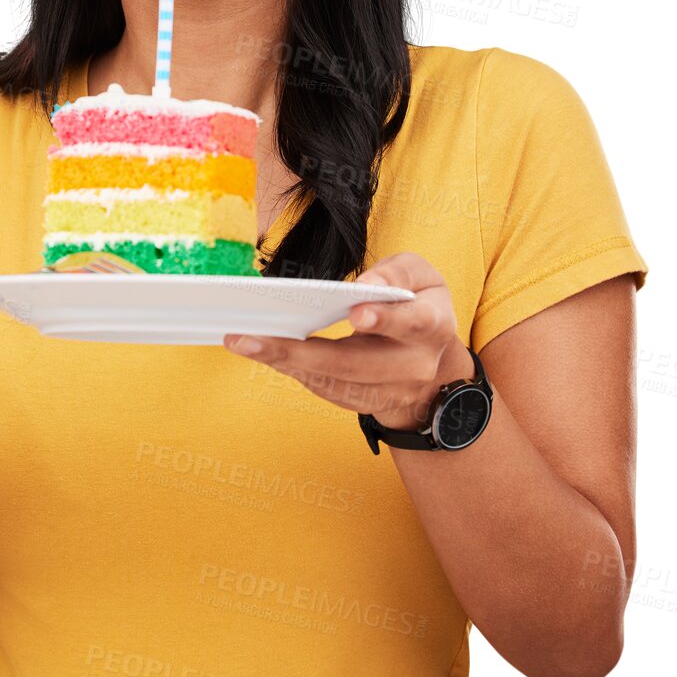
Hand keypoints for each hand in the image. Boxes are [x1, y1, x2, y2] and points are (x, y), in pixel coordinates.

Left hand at [224, 252, 470, 429]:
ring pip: (334, 382)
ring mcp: (389, 392)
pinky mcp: (365, 403)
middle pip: (356, 364)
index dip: (385, 319)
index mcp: (432, 326)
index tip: (355, 313)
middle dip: (303, 352)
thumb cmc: (418, 304)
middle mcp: (414, 366)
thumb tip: (365, 286)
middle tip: (255, 337)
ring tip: (244, 342)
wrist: (431, 361)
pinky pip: (326, 390)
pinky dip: (293, 371)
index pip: (412, 323)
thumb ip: (397, 273)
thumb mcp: (421, 276)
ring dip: (285, 364)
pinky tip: (262, 352)